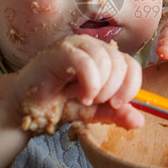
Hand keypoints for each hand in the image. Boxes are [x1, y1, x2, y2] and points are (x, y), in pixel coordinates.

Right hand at [18, 34, 144, 131]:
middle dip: (113, 90)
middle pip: (121, 62)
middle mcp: (94, 46)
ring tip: (86, 98)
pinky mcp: (61, 49)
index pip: (132, 65)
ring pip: (105, 60)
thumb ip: (116, 114)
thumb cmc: (61, 103)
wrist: (28, 107)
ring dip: (100, 87)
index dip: (131, 87)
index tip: (117, 104)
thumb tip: (139, 122)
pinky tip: (81, 95)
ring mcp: (77, 45)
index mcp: (106, 57)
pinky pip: (85, 61)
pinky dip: (89, 83)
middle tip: (97, 102)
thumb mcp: (95, 112)